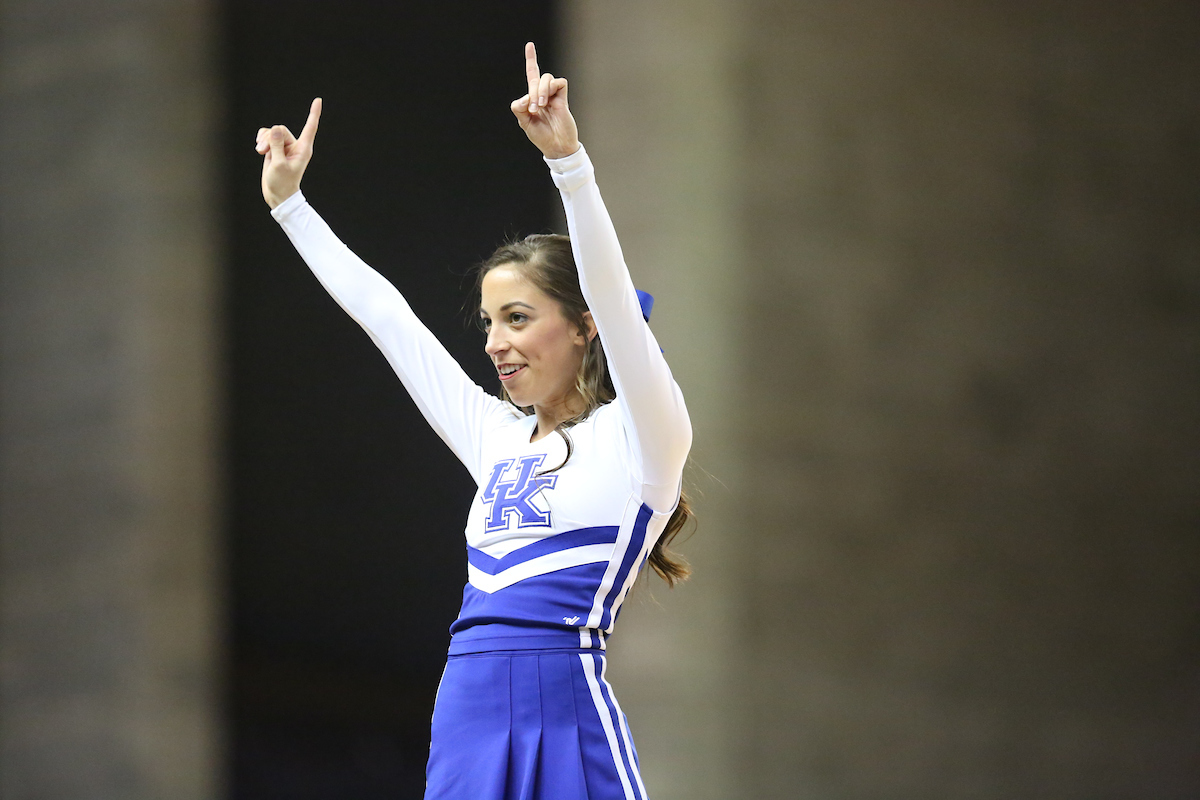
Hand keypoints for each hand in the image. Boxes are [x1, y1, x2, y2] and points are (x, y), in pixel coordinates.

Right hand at [255, 98, 321, 207]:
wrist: (277, 195)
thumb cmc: (282, 183)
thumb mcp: (278, 164)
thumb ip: (276, 146)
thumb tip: (275, 129)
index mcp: (303, 149)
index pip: (310, 127)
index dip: (314, 113)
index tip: (318, 100)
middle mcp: (295, 145)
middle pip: (281, 129)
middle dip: (269, 137)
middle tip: (262, 150)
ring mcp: (284, 146)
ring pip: (272, 132)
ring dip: (264, 140)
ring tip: (261, 152)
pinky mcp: (274, 148)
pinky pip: (266, 135)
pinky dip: (261, 139)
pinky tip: (259, 149)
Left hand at [511, 42, 578, 159]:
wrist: (556, 147)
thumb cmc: (541, 136)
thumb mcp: (524, 123)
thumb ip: (519, 109)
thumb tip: (524, 97)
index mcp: (533, 98)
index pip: (532, 74)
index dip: (531, 59)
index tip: (530, 44)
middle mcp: (544, 93)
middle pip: (535, 79)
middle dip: (532, 92)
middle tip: (533, 109)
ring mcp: (554, 95)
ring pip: (546, 78)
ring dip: (540, 90)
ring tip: (541, 106)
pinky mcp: (563, 98)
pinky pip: (558, 82)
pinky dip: (550, 89)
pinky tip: (548, 102)